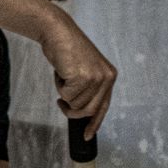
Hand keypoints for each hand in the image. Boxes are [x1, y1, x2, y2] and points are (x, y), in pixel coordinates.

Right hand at [39, 14, 116, 138]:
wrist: (57, 32)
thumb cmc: (67, 50)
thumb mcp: (84, 70)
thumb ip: (88, 88)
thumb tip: (82, 112)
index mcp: (110, 76)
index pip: (104, 106)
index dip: (95, 122)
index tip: (87, 135)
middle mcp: (106, 77)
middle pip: (88, 110)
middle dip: (72, 111)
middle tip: (61, 102)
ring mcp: (95, 78)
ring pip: (75, 104)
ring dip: (64, 93)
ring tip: (63, 75)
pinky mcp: (82, 77)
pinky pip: (66, 96)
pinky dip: (59, 86)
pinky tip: (60, 71)